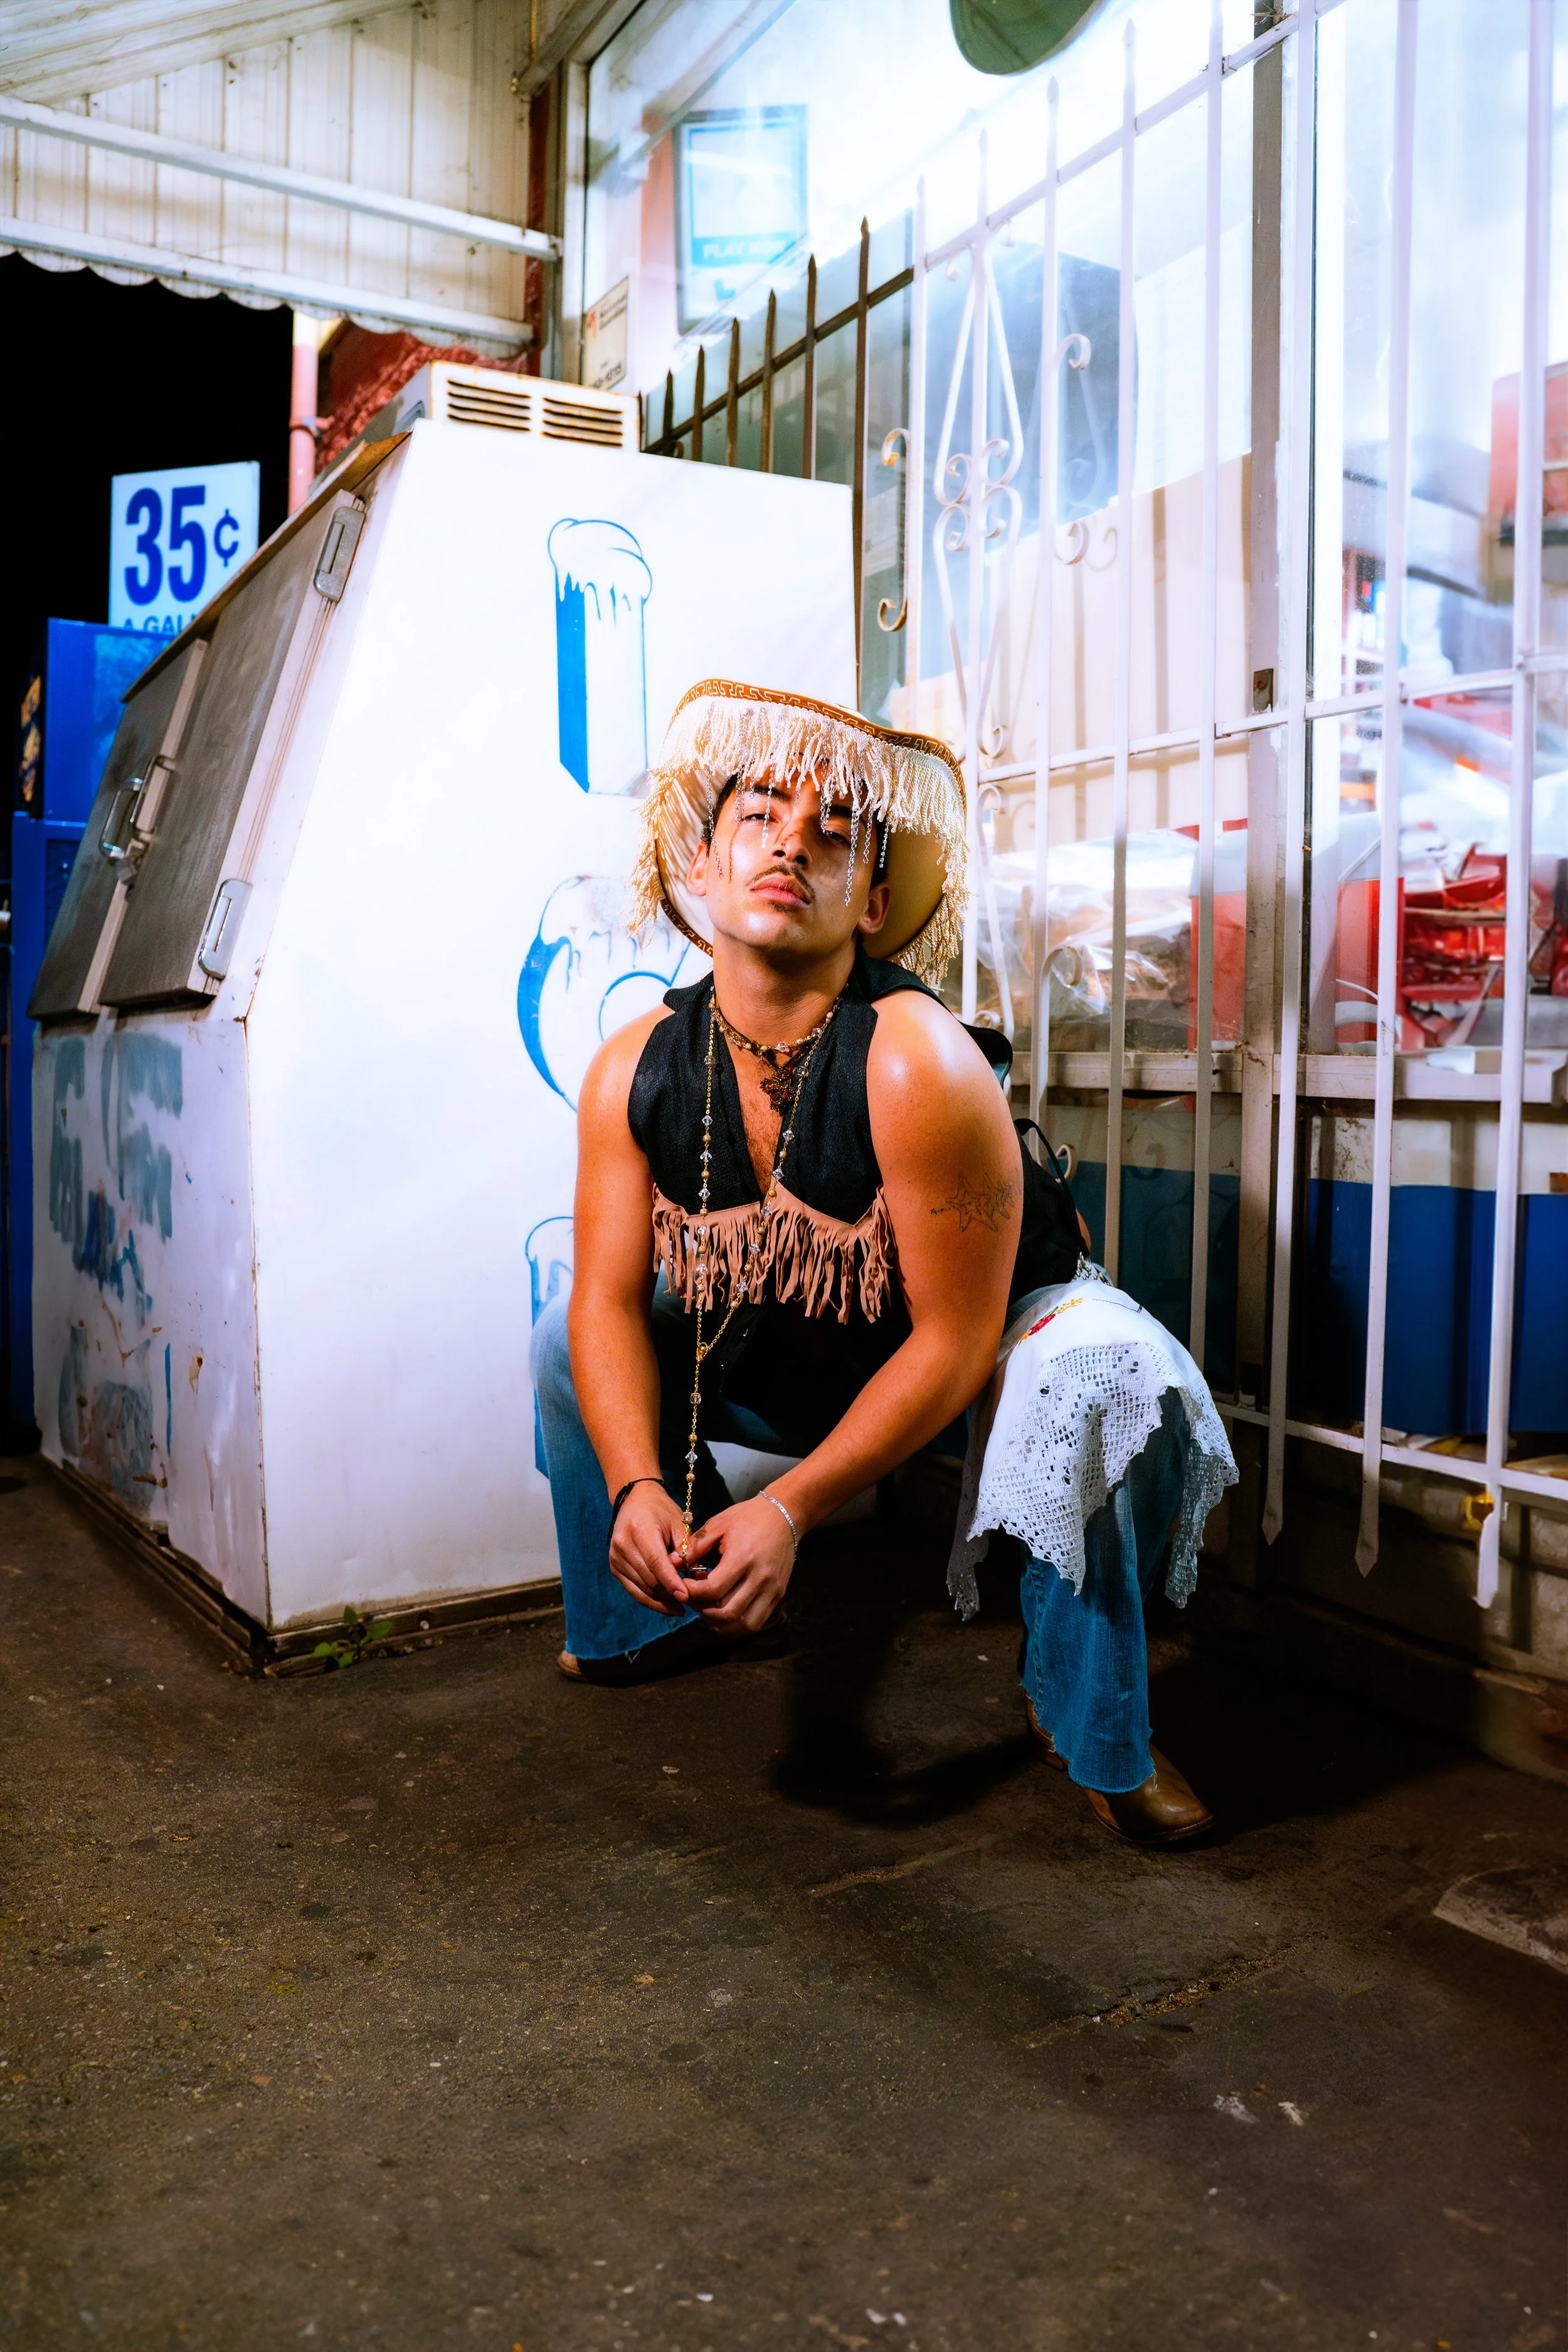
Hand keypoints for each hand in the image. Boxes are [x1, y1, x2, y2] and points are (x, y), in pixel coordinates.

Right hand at [608, 1482, 692, 1616]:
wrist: (636, 1500)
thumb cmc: (662, 1511)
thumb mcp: (679, 1525)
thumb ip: (687, 1552)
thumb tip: (697, 1580)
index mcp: (640, 1529)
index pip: (655, 1562)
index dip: (671, 1582)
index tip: (686, 1596)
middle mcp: (623, 1544)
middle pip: (649, 1579)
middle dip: (670, 1593)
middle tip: (692, 1600)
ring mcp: (615, 1557)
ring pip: (642, 1588)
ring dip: (663, 1599)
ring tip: (682, 1603)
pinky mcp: (614, 1567)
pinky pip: (634, 1590)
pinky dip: (652, 1599)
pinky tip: (668, 1604)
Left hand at [679, 1493, 795, 1633]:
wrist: (783, 1515)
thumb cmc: (748, 1517)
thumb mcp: (718, 1524)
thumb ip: (695, 1546)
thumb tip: (671, 1563)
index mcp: (742, 1558)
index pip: (712, 1590)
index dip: (692, 1593)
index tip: (682, 1585)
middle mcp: (759, 1578)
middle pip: (727, 1613)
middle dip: (703, 1611)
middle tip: (693, 1600)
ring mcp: (772, 1589)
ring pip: (744, 1624)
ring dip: (721, 1624)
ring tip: (707, 1611)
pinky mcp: (778, 1595)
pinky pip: (756, 1622)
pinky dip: (738, 1625)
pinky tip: (725, 1614)